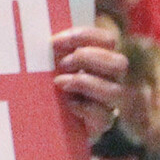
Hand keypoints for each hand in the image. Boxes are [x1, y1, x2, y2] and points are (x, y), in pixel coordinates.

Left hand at [52, 24, 124, 140]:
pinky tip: (67, 103)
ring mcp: (110, 104)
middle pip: (120, 63)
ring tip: (59, 82)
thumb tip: (39, 35)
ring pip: (115, 91)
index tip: (54, 41)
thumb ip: (52, 50)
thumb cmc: (45, 87)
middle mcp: (112, 80)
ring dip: (85, 82)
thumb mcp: (48, 64)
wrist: (44, 124)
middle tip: (62, 63)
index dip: (83, 36)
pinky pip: (104, 116)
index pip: (107, 40)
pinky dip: (83, 107)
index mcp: (101, 59)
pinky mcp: (102, 125)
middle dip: (88, 59)